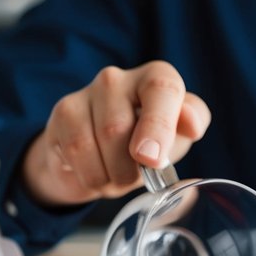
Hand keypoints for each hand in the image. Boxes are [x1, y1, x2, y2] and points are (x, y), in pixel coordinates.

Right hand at [20, 61, 211, 206]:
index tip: (152, 160)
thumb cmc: (149, 142)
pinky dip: (90, 175)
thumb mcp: (178, 134)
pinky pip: (74, 154)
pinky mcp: (63, 113)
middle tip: (135, 177)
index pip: (160, 88)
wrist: (103, 157)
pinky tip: (95, 169)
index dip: (157, 125)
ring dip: (109, 175)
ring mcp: (85, 93)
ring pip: (92, 144)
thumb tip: (191, 122)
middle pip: (117, 128)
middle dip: (128, 168)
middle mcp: (116, 78)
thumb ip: (193, 122)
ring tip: (116, 174)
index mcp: (154, 78)